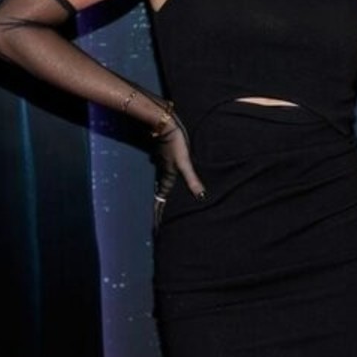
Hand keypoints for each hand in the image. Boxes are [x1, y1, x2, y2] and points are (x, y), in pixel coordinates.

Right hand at [152, 113, 205, 228]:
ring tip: (162, 209)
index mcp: (167, 179)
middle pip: (159, 197)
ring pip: (161, 186)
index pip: (160, 202)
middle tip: (157, 225)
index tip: (155, 231)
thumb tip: (201, 197)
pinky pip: (164, 176)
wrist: (165, 125)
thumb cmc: (176, 143)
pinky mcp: (164, 159)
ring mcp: (162, 166)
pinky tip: (168, 184)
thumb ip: (192, 179)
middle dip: (159, 211)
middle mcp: (162, 175)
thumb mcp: (185, 163)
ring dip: (161, 198)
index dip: (158, 217)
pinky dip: (164, 184)